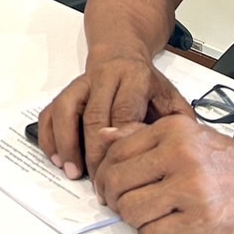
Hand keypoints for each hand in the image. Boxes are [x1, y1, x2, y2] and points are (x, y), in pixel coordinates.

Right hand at [38, 57, 191, 180]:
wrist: (121, 50)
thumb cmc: (145, 82)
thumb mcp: (169, 95)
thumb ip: (176, 122)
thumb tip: (183, 151)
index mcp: (134, 78)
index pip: (123, 111)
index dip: (119, 143)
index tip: (122, 169)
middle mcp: (105, 78)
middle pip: (93, 116)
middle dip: (94, 154)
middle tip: (100, 183)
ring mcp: (82, 83)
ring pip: (66, 110)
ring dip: (68, 144)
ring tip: (73, 172)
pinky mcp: (67, 90)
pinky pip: (51, 111)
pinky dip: (50, 136)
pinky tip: (57, 157)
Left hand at [92, 115, 233, 233]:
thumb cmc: (231, 162)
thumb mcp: (186, 135)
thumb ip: (143, 134)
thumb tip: (105, 136)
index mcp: (173, 130)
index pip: (116, 153)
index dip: (104, 174)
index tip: (108, 185)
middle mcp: (180, 155)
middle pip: (118, 183)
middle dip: (114, 199)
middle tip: (121, 204)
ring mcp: (191, 189)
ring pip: (132, 211)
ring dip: (133, 219)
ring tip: (147, 214)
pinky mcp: (200, 221)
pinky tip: (166, 226)